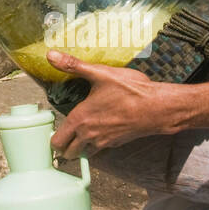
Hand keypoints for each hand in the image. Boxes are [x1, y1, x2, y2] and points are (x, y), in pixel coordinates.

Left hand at [48, 51, 179, 157]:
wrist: (157, 107)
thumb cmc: (130, 91)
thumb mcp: (100, 73)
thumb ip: (73, 65)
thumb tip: (51, 55)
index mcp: (80, 119)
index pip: (57, 141)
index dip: (52, 138)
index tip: (54, 130)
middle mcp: (89, 135)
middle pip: (68, 153)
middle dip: (64, 147)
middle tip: (65, 136)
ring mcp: (104, 142)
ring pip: (84, 154)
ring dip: (80, 147)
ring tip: (81, 133)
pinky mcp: (117, 144)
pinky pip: (100, 149)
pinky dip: (96, 144)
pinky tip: (101, 129)